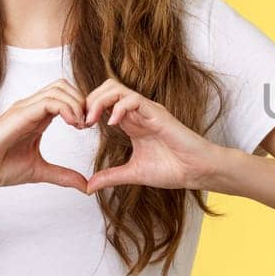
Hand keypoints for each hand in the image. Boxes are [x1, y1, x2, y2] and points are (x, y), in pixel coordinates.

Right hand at [0, 79, 91, 192]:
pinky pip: (50, 101)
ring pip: (59, 88)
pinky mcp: (20, 113)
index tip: (89, 128)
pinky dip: (68, 108)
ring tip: (81, 125)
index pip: (65, 96)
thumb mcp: (40, 171)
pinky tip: (73, 125)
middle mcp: (31, 108)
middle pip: (64, 86)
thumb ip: (63, 176)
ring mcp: (25, 108)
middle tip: (88, 124)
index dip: (81, 107)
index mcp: (37, 117)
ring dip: (77, 104)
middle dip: (82, 101)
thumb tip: (85, 187)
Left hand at [83, 76, 221, 193]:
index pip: (104, 102)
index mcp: (131, 123)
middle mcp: (138, 112)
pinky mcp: (157, 113)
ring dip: (99, 101)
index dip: (87, 109)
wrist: (196, 172)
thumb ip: (110, 176)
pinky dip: (119, 107)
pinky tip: (112, 123)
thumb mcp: (132, 174)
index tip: (78, 127)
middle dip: (89, 101)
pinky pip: (134, 99)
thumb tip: (88, 187)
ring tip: (91, 120)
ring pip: (117, 88)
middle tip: (80, 122)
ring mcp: (147, 111)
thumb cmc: (172, 169)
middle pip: (106, 88)